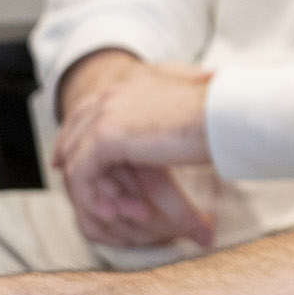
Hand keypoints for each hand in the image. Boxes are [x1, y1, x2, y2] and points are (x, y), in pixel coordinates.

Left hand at [52, 51, 219, 247]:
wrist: (225, 115)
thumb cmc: (222, 113)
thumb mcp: (193, 103)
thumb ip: (172, 106)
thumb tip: (187, 107)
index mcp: (134, 82)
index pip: (93, 105)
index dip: (80, 130)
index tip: (74, 153)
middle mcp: (115, 92)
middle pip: (75, 125)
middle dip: (68, 155)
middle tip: (70, 181)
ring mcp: (107, 112)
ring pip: (76, 153)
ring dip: (88, 184)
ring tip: (105, 209)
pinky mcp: (105, 136)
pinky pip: (82, 173)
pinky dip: (91, 195)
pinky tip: (109, 212)